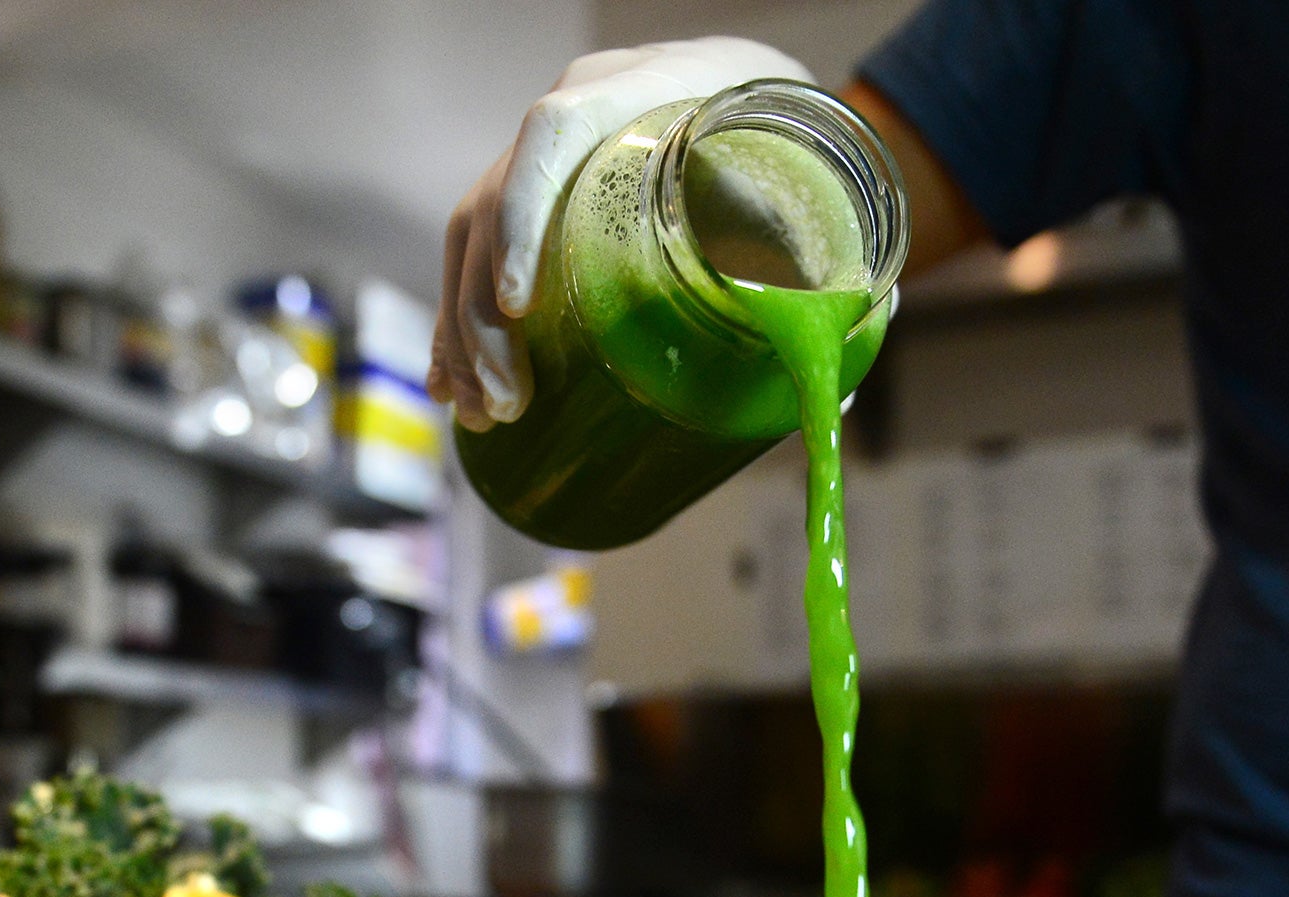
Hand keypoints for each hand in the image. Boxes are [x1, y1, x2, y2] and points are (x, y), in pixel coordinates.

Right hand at [428, 37, 815, 432]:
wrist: (764, 96)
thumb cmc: (793, 140)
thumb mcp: (810, 179)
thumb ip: (817, 268)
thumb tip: (833, 396)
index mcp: (634, 91)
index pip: (552, 134)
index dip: (522, 218)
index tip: (518, 306)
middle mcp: (570, 117)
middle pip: (492, 205)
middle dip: (484, 316)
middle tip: (511, 403)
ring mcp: (540, 161)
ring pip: (469, 241)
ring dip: (464, 334)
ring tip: (486, 414)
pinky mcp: (530, 202)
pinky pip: (472, 260)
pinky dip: (459, 327)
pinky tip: (455, 389)